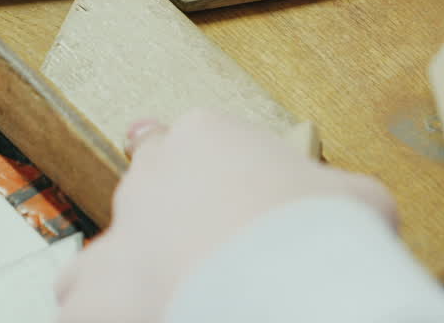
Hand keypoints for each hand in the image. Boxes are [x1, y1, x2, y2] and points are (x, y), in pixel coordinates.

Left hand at [56, 110, 394, 322]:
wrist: (282, 285)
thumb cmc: (323, 234)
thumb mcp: (358, 198)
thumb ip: (339, 194)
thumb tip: (356, 210)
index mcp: (209, 139)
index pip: (199, 140)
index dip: (222, 173)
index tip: (238, 198)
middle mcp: (153, 177)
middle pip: (149, 180)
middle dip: (173, 208)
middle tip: (202, 241)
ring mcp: (119, 234)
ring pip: (109, 244)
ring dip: (130, 264)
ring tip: (162, 287)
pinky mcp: (94, 295)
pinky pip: (85, 300)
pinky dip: (108, 311)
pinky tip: (139, 315)